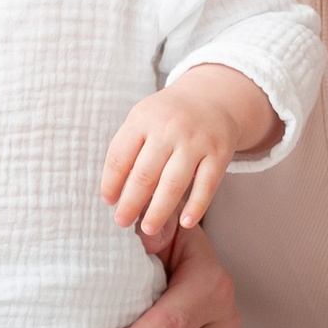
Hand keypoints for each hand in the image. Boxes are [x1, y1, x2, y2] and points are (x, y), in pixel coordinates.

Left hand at [102, 63, 268, 242]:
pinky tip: (185, 222)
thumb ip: (129, 149)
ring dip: (158, 211)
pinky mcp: (219, 153)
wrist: (212, 98)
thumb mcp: (143, 120)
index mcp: (143, 118)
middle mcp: (169, 128)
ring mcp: (196, 141)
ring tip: (148, 229)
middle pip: (144, 174)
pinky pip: (206, 185)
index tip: (108, 201)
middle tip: (122, 222)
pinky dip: (196, 206)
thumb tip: (114, 193)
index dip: (110, 182)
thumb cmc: (168, 117)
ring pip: (173, 183)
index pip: (119, 156)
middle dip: (130, 203)